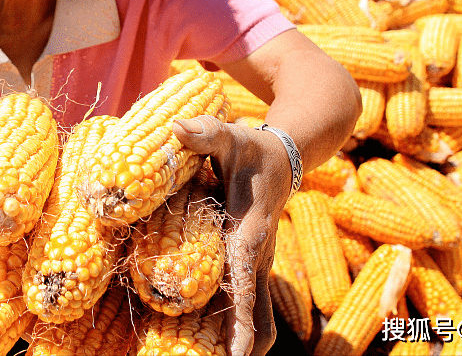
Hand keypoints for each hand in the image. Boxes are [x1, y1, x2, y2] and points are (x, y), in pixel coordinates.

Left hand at [171, 116, 293, 355]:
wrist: (285, 156)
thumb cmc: (251, 148)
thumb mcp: (230, 136)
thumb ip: (204, 133)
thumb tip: (176, 128)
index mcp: (250, 233)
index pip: (246, 281)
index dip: (241, 317)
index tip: (238, 353)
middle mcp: (257, 256)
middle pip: (255, 314)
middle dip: (242, 345)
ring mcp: (257, 265)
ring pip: (256, 316)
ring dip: (240, 342)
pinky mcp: (251, 266)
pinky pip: (248, 306)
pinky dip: (236, 328)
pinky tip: (211, 347)